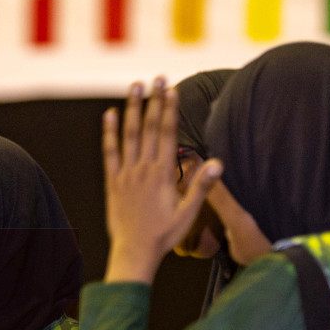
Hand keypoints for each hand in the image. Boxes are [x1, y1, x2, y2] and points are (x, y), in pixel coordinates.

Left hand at [103, 79, 222, 283]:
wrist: (134, 252)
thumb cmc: (163, 235)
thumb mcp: (188, 214)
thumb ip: (202, 186)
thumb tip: (219, 163)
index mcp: (163, 174)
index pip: (167, 134)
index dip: (170, 109)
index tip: (172, 89)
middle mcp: (143, 169)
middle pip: (150, 128)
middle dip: (154, 101)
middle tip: (158, 77)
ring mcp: (126, 174)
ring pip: (129, 135)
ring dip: (133, 109)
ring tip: (135, 86)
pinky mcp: (113, 182)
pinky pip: (110, 152)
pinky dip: (109, 132)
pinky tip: (110, 115)